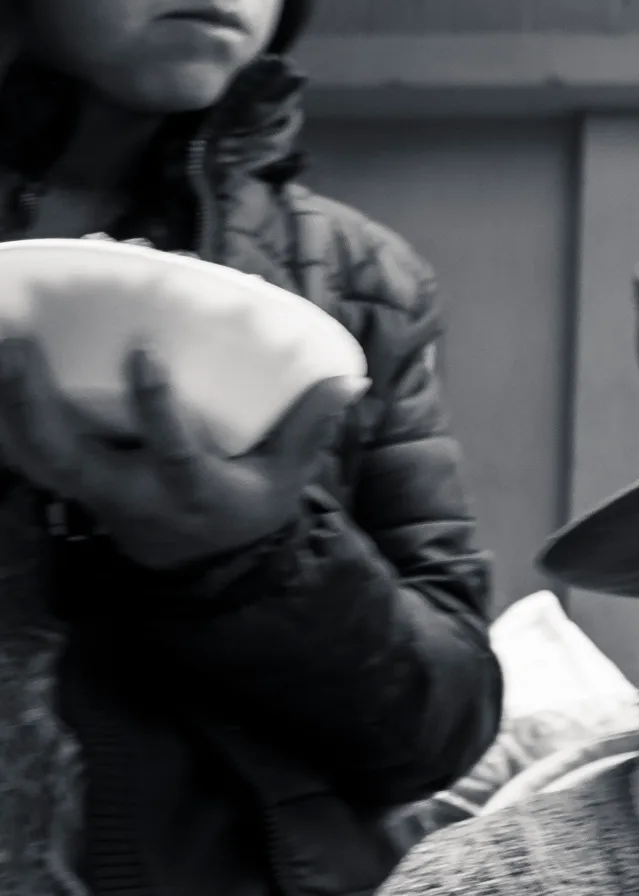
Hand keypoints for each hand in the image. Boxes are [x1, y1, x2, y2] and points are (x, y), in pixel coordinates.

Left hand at [0, 335, 352, 569]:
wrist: (201, 558)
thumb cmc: (244, 507)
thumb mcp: (286, 478)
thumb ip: (307, 429)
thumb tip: (347, 381)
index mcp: (190, 491)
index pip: (171, 450)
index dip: (155, 404)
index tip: (145, 349)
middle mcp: (130, 493)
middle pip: (66, 456)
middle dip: (35, 401)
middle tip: (20, 339)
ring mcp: (91, 489)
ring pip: (31, 452)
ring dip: (6, 401)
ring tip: (2, 337)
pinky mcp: (69, 479)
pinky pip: (22, 450)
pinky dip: (4, 414)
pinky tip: (0, 363)